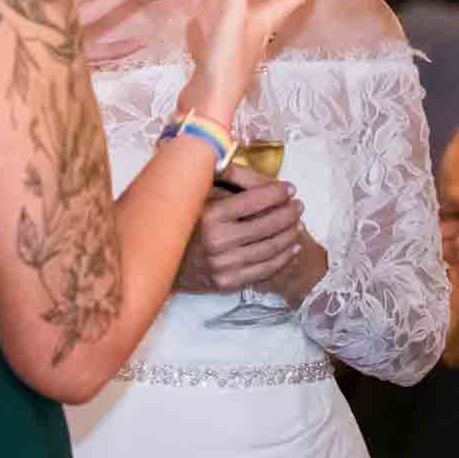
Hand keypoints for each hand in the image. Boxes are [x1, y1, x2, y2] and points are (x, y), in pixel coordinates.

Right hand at [174, 163, 305, 291]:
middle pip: (268, 225)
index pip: (255, 200)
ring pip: (270, 248)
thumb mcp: (199, 193)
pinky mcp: (227, 283)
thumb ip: (230, 180)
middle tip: (298, 205)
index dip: (277, 192)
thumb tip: (262, 175)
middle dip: (289, 213)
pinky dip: (283, 258)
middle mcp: (218, 240)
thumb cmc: (184, 221)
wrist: (160, 260)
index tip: (289, 188)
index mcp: (210, 214)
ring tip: (298, 224)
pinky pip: (264, 270)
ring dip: (290, 234)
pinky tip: (292, 247)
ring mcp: (223, 264)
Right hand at [180, 0, 321, 123]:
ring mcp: (238, 49)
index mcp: (266, 21)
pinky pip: (220, 36)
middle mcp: (257, 34)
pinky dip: (213, 25)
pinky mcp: (218, 60)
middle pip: (279, 7)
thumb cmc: (225, 61)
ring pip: (253, 20)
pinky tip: (198, 23)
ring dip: (258, 2)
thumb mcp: (232, 13)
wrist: (207, 105)